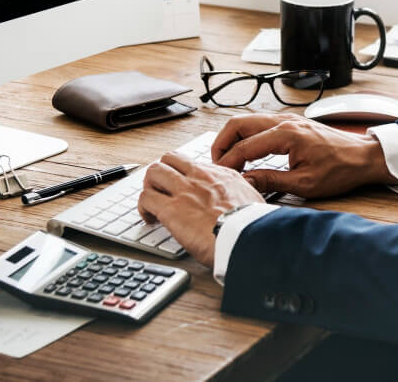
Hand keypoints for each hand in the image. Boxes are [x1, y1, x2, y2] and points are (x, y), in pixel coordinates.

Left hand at [137, 151, 264, 266]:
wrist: (248, 238)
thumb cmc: (253, 226)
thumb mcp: (253, 200)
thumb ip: (242, 194)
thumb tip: (242, 200)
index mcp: (221, 175)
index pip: (192, 163)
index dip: (182, 174)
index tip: (182, 187)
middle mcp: (200, 177)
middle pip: (169, 159)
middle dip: (161, 173)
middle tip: (161, 190)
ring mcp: (184, 190)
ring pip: (154, 172)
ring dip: (149, 187)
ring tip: (152, 203)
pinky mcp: (171, 209)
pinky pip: (146, 198)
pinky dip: (143, 208)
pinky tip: (149, 219)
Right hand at [212, 113, 393, 197]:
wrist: (363, 157)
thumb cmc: (340, 170)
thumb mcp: (304, 184)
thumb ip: (271, 181)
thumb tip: (245, 182)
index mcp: (286, 134)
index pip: (244, 146)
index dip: (228, 162)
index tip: (219, 176)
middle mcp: (284, 121)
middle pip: (238, 124)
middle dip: (222, 143)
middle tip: (216, 164)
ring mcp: (287, 119)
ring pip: (247, 121)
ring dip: (233, 138)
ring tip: (227, 160)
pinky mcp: (291, 123)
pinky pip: (259, 124)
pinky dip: (246, 136)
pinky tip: (245, 153)